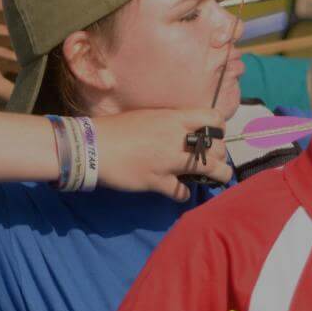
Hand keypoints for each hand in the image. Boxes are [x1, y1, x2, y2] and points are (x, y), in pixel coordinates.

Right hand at [90, 109, 234, 200]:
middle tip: (213, 160)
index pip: (213, 117)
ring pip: (210, 169)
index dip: (218, 127)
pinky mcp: (158, 181)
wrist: (91, 146)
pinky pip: (182, 191)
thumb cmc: (117, 128)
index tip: (214, 134)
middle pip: (217, 147)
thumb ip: (169, 123)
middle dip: (220, 155)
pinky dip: (183, 194)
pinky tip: (180, 192)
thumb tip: (182, 130)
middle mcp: (176, 138)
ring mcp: (169, 161)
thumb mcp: (148, 116)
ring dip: (218, 175)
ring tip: (218, 178)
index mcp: (174, 118)